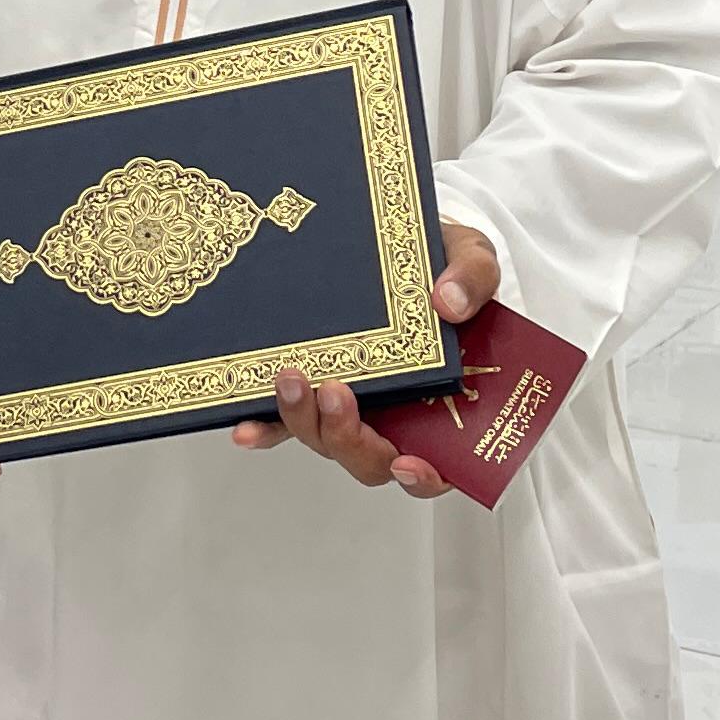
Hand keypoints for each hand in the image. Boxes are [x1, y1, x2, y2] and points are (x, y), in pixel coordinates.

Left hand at [232, 220, 498, 496]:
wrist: (401, 242)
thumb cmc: (444, 266)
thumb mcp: (472, 258)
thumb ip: (474, 278)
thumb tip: (449, 303)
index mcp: (444, 402)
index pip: (440, 465)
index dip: (424, 478)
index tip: (407, 464)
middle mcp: (394, 415)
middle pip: (369, 459)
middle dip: (347, 438)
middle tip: (335, 393)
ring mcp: (350, 404)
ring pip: (325, 441)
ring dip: (304, 423)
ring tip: (291, 378)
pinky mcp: (311, 386)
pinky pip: (285, 420)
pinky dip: (266, 427)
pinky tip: (245, 425)